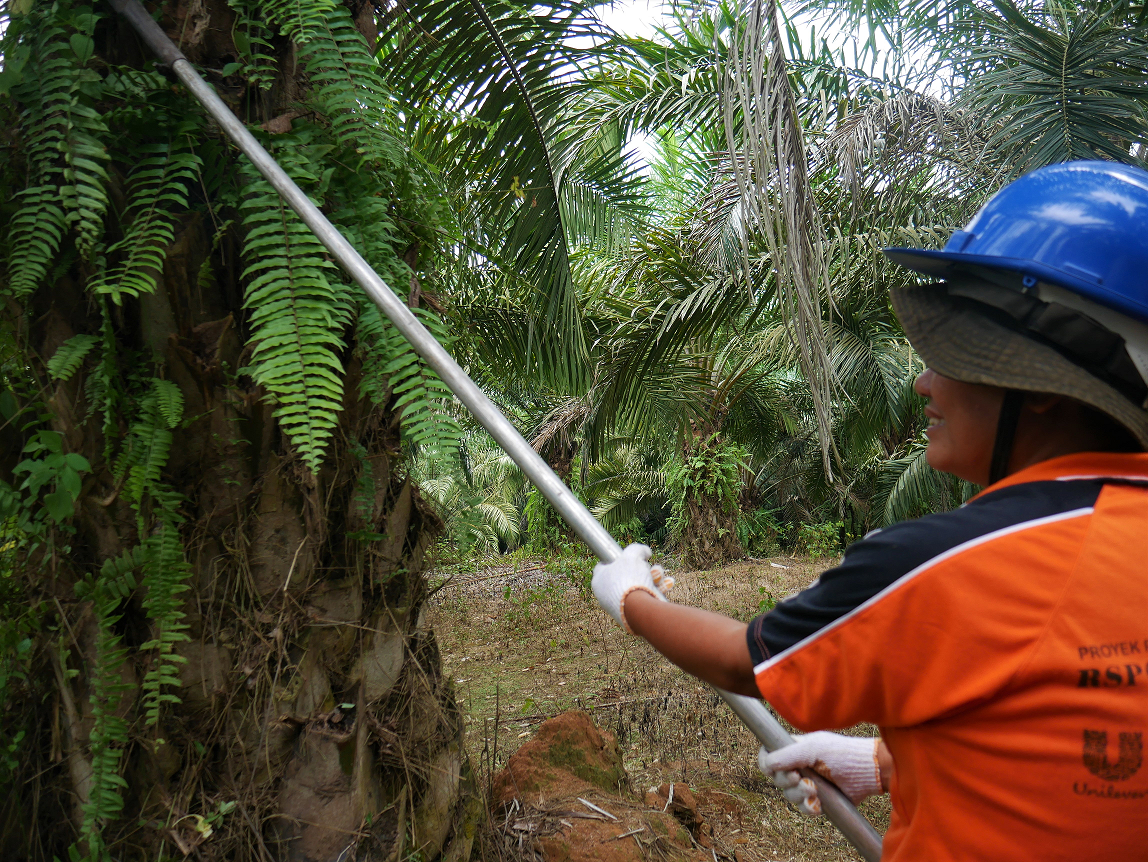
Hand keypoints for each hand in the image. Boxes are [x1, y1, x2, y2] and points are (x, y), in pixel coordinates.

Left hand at [591, 543, 668, 631]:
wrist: (639, 608)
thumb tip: (646, 552)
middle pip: (627, 574)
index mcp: (600, 580)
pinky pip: (648, 597)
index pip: (606, 565)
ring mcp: (622, 605)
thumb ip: (637, 549)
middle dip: (643, 568)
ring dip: (654, 577)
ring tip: (659, 575)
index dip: (619, 558)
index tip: (630, 555)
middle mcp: (609, 594)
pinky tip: (668, 583)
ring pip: (640, 584)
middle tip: (648, 567)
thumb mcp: (632, 555)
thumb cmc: (630, 580)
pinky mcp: (636, 613)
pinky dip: (659, 589)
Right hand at [758, 732, 881, 816]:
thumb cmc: (841, 753)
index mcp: (794, 748)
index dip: (767, 763)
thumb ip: (788, 755)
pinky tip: (818, 804)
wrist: (867, 772)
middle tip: (800, 778)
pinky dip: (808, 807)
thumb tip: (767, 764)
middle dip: (787, 781)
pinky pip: (803, 808)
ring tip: (814, 789)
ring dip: (799, 794)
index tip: (774, 768)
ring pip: (789, 795)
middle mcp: (798, 765)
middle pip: (777, 778)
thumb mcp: (812, 748)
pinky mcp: (819, 799)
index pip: (769, 755)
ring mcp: (808, 782)